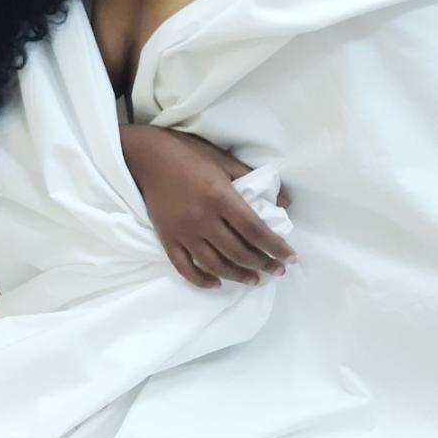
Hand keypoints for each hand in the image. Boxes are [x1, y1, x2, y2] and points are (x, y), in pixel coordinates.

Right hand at [119, 124, 296, 289]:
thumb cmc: (189, 154)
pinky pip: (185, 268)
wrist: (147, 157)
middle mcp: (202, 219)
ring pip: (215, 264)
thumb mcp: (224, 160)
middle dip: (262, 264)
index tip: (290, 258)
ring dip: (238, 275)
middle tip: (277, 271)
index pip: (254, 230)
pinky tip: (217, 283)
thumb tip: (284, 202)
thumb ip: (253, 179)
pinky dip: (202, 280)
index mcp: (219, 197)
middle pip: (238, 251)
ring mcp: (183, 232)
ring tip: (254, 279)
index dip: (275, 247)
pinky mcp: (167, 239)